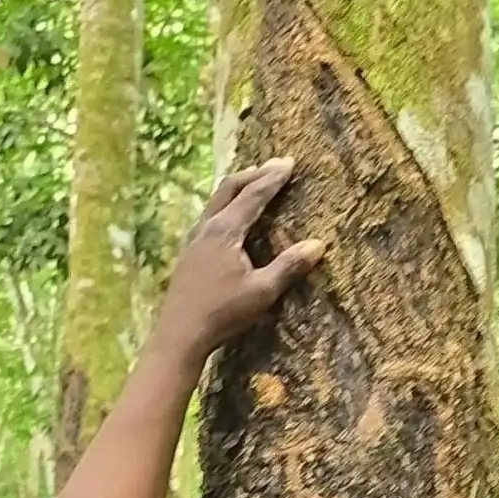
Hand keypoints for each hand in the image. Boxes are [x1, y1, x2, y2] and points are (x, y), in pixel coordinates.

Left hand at [155, 159, 325, 365]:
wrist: (180, 334)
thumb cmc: (223, 313)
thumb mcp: (262, 292)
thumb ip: (289, 266)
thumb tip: (318, 244)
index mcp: (225, 231)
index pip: (252, 196)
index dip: (272, 179)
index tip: (288, 163)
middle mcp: (206, 228)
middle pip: (228, 189)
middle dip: (253, 175)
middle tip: (273, 167)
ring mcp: (194, 239)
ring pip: (215, 201)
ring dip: (236, 189)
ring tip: (252, 184)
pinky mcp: (188, 253)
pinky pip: (208, 216)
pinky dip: (225, 205)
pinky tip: (228, 219)